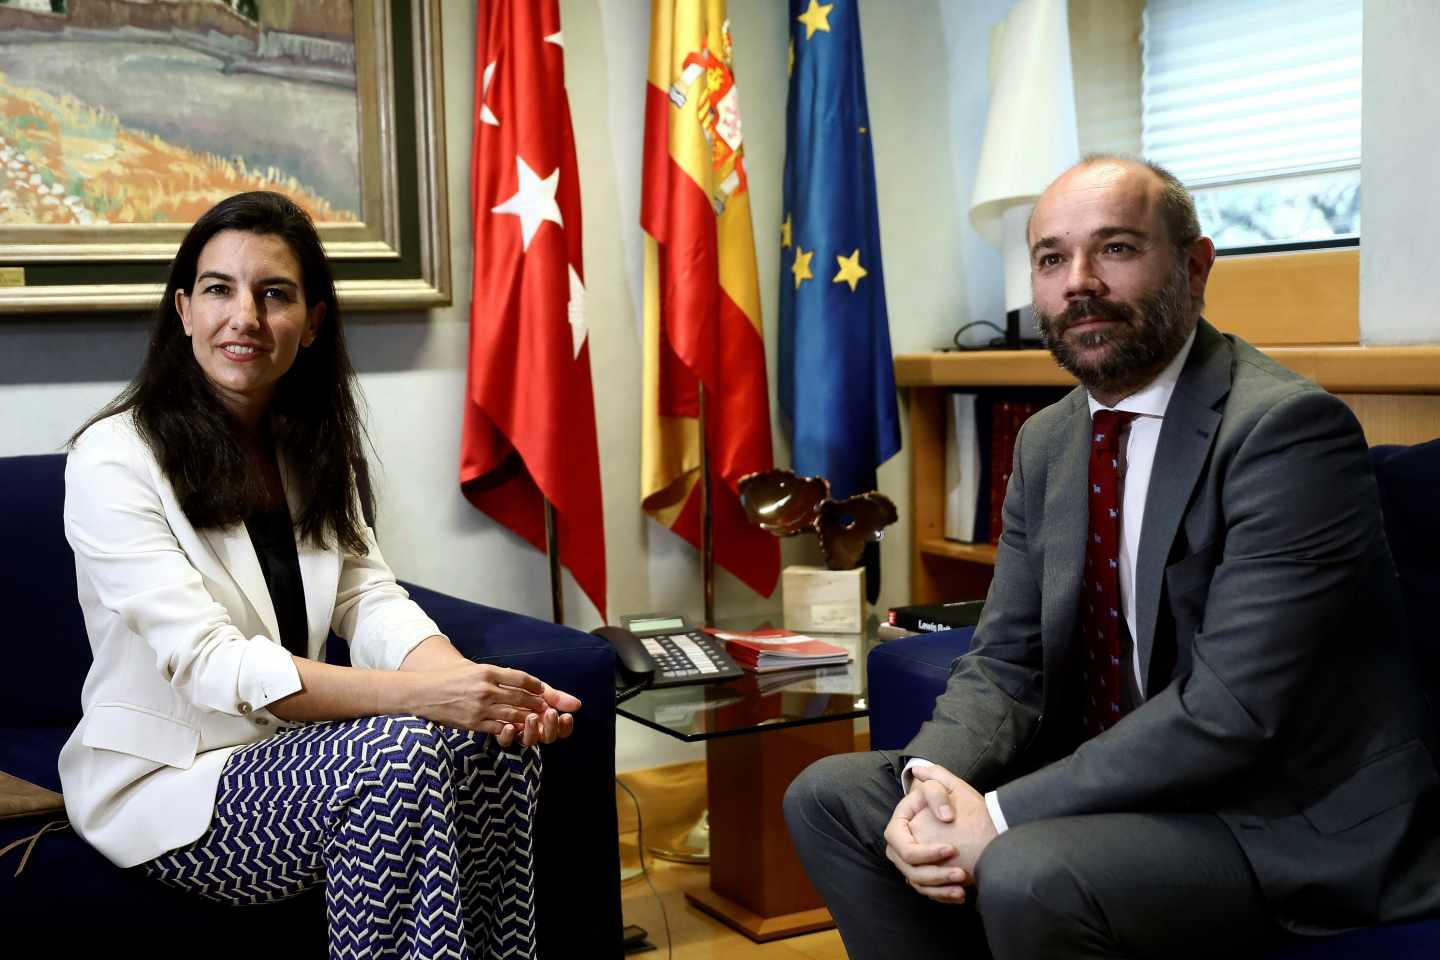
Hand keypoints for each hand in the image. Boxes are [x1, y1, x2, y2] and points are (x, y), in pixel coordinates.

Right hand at [406, 662, 579, 746]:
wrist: (421, 693)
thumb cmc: (449, 680)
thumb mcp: (473, 670)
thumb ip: (496, 676)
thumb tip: (522, 682)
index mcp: (487, 671)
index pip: (522, 678)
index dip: (539, 686)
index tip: (550, 692)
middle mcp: (486, 688)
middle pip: (523, 697)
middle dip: (543, 704)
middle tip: (558, 710)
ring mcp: (480, 707)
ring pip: (515, 714)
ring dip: (532, 718)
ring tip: (545, 721)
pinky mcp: (473, 723)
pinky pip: (500, 727)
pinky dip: (513, 730)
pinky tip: (522, 731)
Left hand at [493, 679, 582, 747]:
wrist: (492, 684)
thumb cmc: (519, 687)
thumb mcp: (539, 690)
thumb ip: (557, 697)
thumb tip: (577, 704)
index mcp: (546, 721)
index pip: (561, 731)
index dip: (565, 727)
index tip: (566, 716)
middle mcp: (534, 730)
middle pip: (547, 738)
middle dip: (550, 727)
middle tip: (550, 713)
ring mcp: (518, 733)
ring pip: (528, 741)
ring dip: (531, 730)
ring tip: (531, 717)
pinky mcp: (501, 734)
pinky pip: (505, 741)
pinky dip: (508, 735)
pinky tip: (509, 726)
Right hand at [883, 764, 997, 904]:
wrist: (971, 817)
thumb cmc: (957, 800)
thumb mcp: (949, 786)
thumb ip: (937, 788)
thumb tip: (944, 815)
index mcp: (900, 823)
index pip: (901, 845)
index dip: (923, 852)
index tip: (951, 849)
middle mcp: (900, 845)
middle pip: (909, 868)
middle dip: (935, 874)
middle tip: (961, 873)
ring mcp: (910, 862)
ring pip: (918, 883)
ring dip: (940, 888)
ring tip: (963, 887)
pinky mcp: (923, 875)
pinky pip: (927, 891)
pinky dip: (942, 895)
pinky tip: (961, 895)